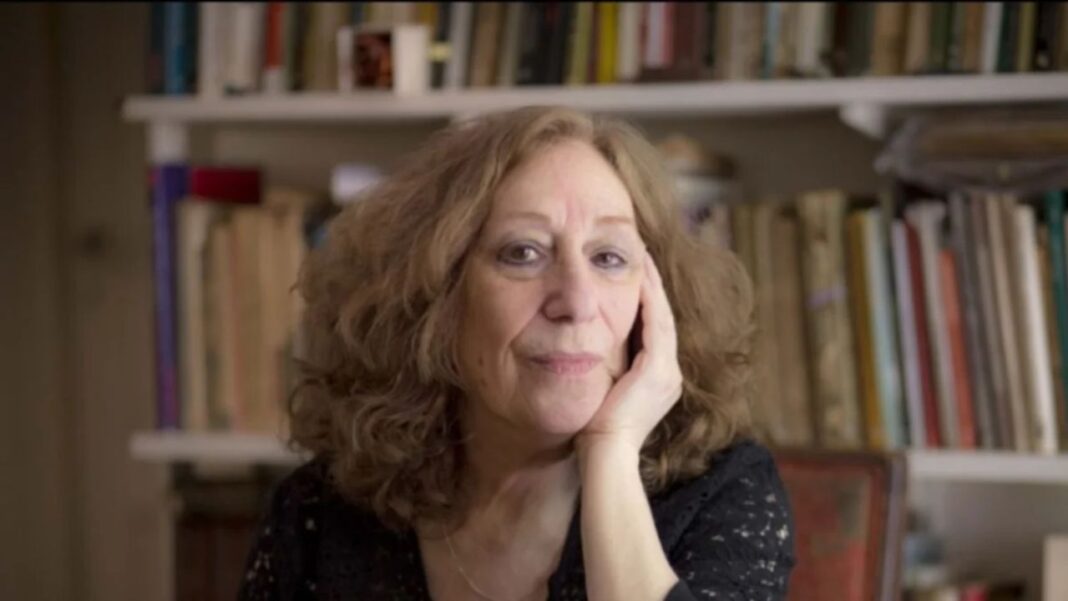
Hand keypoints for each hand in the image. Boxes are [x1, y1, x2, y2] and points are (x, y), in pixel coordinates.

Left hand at [577, 251, 683, 453]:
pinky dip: (649, 300)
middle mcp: (670, 376)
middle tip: (644, 257)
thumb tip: (586, 351)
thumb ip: (605, 371)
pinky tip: (640, 278)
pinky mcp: (658, 370)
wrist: (605, 455)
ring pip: (663, 317)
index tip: (637, 277)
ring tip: (643, 259)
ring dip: (653, 286)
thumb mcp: (604, 393)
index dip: (649, 303)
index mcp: (659, 382)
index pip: (656, 332)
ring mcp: (667, 373)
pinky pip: (655, 325)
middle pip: (664, 320)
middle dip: (654, 288)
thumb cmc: (594, 432)